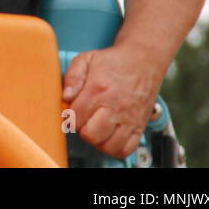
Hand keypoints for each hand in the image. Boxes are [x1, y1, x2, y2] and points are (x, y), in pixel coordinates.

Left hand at [62, 43, 164, 158]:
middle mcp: (115, 107)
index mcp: (98, 90)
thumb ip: (72, 77)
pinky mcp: (140, 126)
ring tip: (95, 129)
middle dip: (82, 130)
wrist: (144, 60)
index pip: (76, 117)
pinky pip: (126, 149)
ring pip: (108, 146)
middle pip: (91, 135)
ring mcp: (129, 119)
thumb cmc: (113, 61)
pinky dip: (115, 148)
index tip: (71, 112)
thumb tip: (65, 97)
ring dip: (97, 141)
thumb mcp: (86, 59)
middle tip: (83, 120)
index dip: (68, 118)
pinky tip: (109, 136)